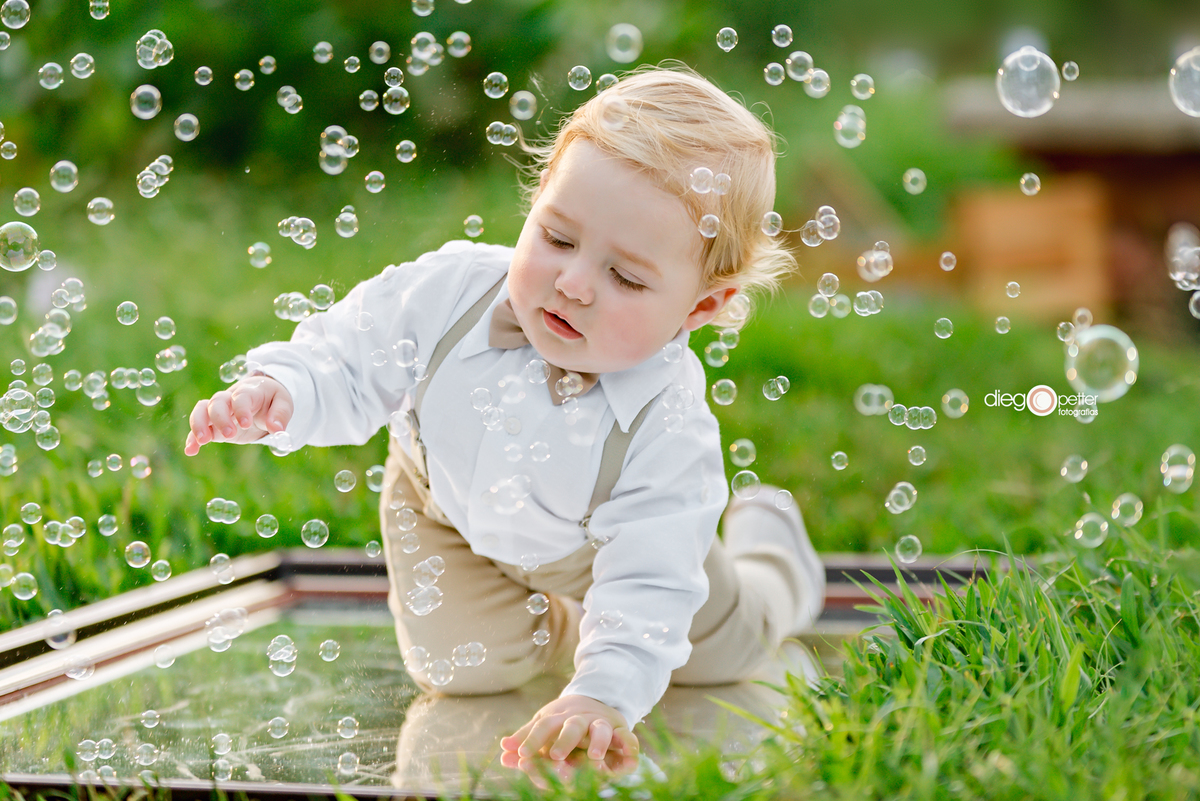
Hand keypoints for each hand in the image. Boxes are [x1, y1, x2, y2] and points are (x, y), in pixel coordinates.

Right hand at [184, 375, 292, 455]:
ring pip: (201, 411)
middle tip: (229, 434)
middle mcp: (229, 399)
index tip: (246, 423)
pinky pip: (199, 428)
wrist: (262, 396)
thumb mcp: (284, 403)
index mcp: (248, 392)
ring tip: (203, 441)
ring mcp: (220, 411)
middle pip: (217, 402)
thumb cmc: (273, 399)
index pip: (240, 398)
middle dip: (220, 418)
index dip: (241, 409)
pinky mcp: (214, 425)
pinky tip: (190, 451)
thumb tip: (277, 429)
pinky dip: (192, 438)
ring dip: (199, 424)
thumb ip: (280, 414)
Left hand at [499, 695, 638, 783]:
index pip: (543, 727)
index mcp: (558, 718)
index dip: (532, 740)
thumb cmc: (563, 721)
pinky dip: (629, 746)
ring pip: (600, 730)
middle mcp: (580, 720)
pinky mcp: (621, 731)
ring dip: (598, 742)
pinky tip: (629, 758)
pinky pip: (628, 739)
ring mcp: (601, 725)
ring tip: (593, 756)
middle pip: (572, 727)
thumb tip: (503, 751)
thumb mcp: (544, 726)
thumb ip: (525, 740)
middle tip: (555, 755)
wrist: (595, 701)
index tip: (521, 754)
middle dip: (565, 740)